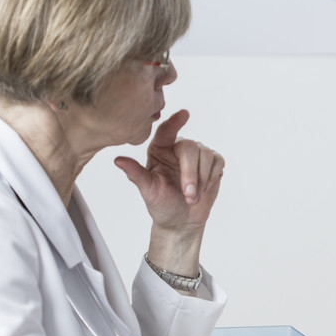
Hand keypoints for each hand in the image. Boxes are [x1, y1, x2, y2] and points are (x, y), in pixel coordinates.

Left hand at [115, 109, 223, 233]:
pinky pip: (218, 162)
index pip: (166, 131)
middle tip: (188, 196)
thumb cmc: (162, 205)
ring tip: (192, 198)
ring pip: (206, 156)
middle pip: (190, 148)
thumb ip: (136, 174)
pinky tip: (203, 190)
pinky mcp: (213, 162)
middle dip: (191, 173)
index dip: (175, 122)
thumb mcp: (148, 191)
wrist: (182, 220)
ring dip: (202, 180)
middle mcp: (179, 148)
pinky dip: (211, 178)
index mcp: (160, 149)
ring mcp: (198, 154)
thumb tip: (117, 160)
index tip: (184, 114)